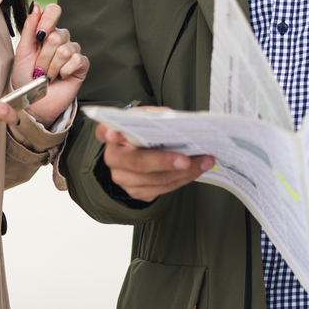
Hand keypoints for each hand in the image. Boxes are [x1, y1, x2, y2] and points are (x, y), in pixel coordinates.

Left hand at [11, 1, 88, 125]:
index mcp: (46, 32)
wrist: (32, 102)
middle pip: (57, 36)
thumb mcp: (22, 51)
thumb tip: (35, 5)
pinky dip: (65, 71)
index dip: (48, 21)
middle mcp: (61, 39)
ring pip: (66, 50)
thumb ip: (29, 27)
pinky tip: (61, 77)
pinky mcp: (81, 65)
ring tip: (47, 75)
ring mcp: (72, 52)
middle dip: (44, 56)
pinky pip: (77, 60)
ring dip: (52, 67)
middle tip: (39, 68)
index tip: (39, 36)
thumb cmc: (25, 77)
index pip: (53, 11)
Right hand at [97, 112, 213, 201]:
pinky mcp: (137, 192)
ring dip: (183, 173)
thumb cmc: (141, 130)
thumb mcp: (144, 117)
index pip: (104, 133)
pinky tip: (196, 170)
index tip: (114, 132)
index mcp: (111, 134)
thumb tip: (171, 119)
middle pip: (138, 162)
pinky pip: (162, 189)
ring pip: (155, 180)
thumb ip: (153, 116)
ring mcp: (123, 179)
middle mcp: (114, 158)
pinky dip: (182, 179)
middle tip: (186, 159)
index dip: (109, 133)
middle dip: (165, 162)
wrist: (137, 151)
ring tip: (204, 162)